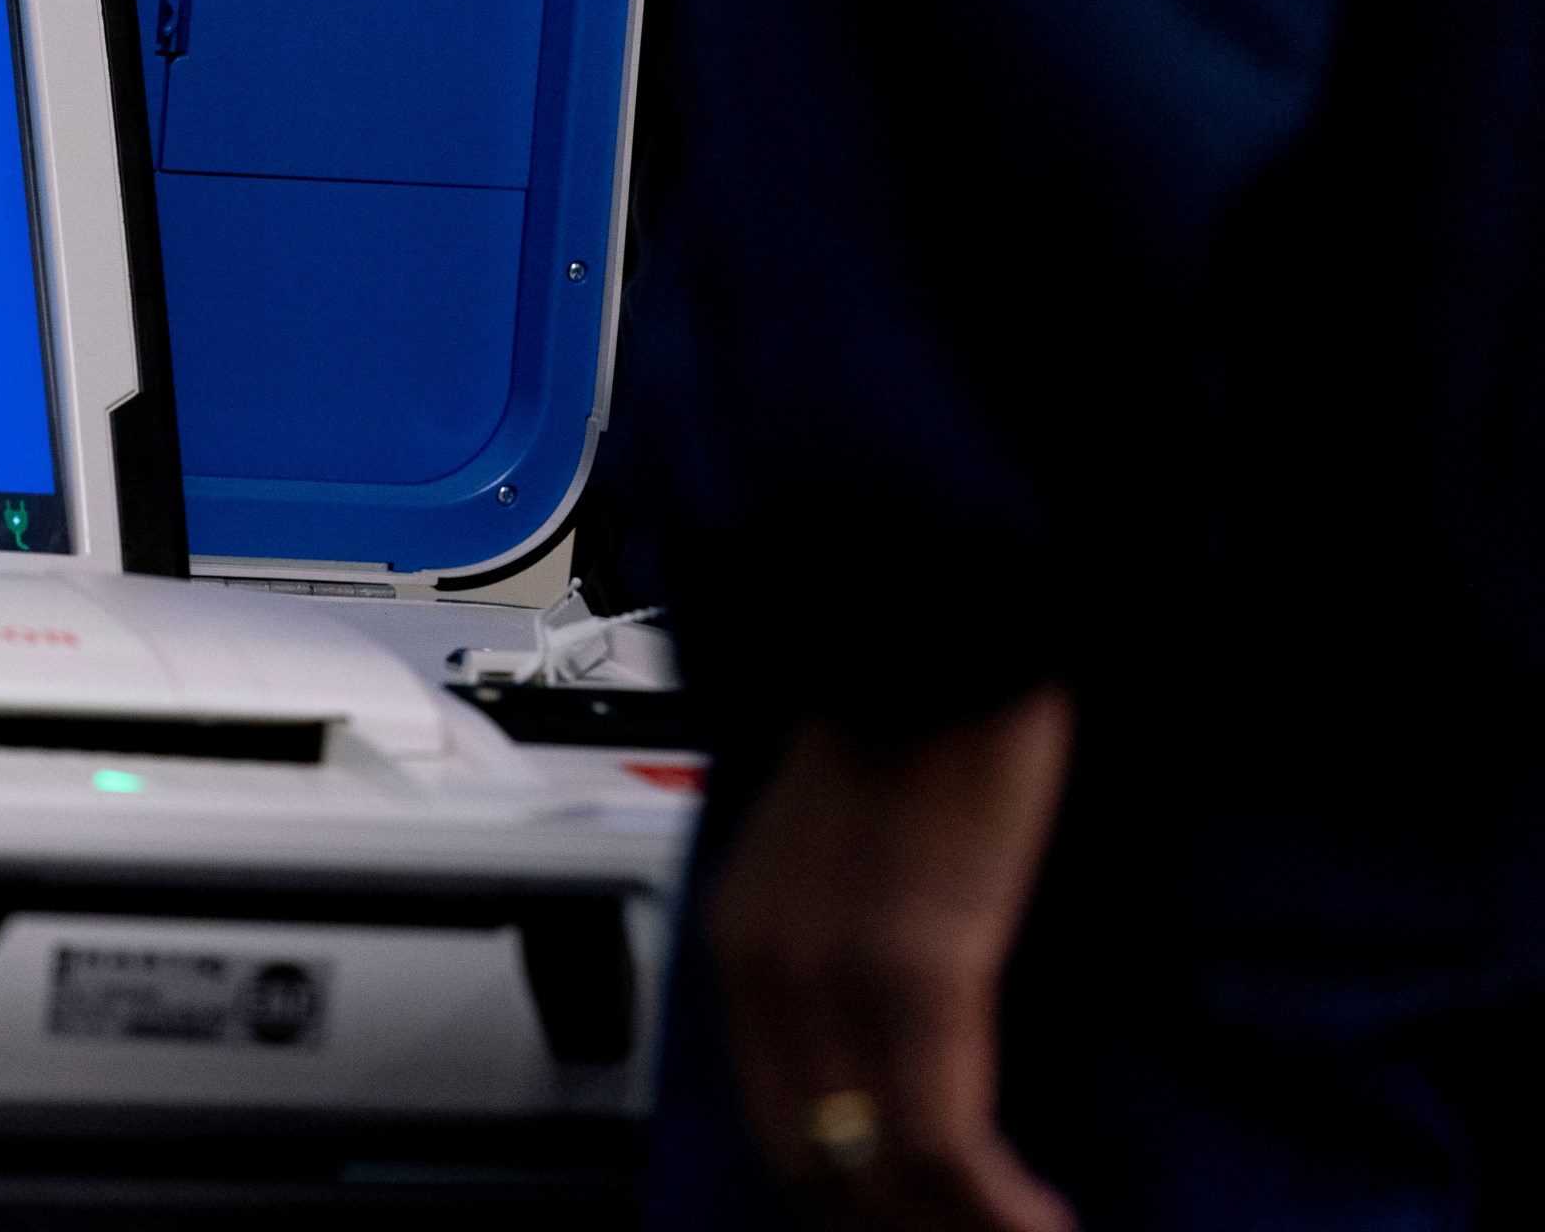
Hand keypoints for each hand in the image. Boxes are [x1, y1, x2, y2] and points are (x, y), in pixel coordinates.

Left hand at [712, 684, 1078, 1231]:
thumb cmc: (914, 721)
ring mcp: (836, 973)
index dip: (855, 1204)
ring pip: (883, 1170)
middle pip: (821, 1166)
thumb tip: (904, 1047)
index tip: (921, 1230)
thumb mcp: (850, 854)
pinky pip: (942, 1135)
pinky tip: (1043, 1226)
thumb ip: (853, 947)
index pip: (784, 1126)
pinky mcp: (916, 965)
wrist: (937, 621)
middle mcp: (770, 969)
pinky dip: (996, 1205)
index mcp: (748, 945)